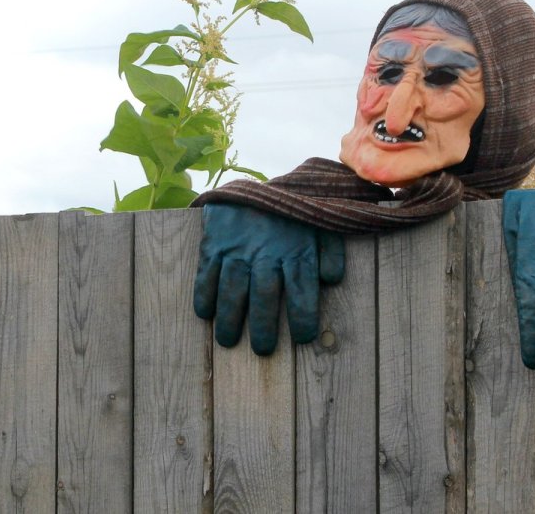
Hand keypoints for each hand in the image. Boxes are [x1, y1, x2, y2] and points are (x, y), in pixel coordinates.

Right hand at [193, 203, 344, 354]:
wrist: (252, 185)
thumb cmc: (289, 215)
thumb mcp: (319, 226)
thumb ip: (330, 252)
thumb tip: (330, 279)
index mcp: (295, 249)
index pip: (302, 288)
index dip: (303, 315)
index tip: (303, 337)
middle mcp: (265, 252)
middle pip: (264, 294)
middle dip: (263, 325)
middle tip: (262, 350)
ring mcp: (237, 247)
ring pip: (233, 286)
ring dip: (229, 316)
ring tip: (227, 341)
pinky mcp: (214, 242)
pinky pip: (206, 271)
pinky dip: (204, 292)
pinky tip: (204, 313)